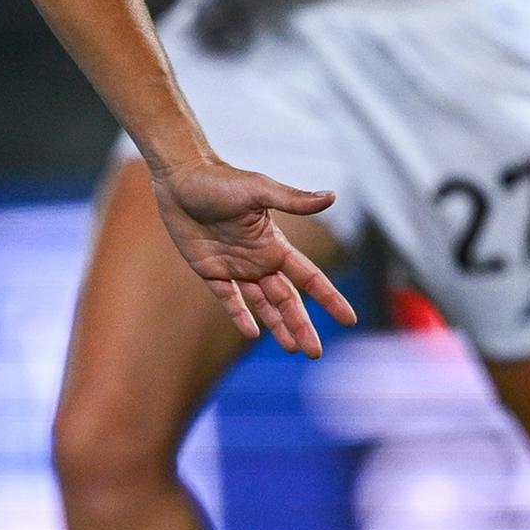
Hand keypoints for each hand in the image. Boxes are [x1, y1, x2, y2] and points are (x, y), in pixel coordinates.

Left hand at [149, 156, 358, 356]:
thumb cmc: (220, 179)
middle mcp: (259, 259)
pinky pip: (228, 299)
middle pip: (287, 300)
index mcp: (275, 244)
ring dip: (278, 326)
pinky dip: (240, 316)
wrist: (180, 177)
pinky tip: (252, 333)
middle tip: (315, 352)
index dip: (329, 298)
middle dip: (302, 325)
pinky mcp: (209, 269)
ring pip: (262, 304)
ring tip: (293, 349)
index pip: (309, 278)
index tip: (349, 319)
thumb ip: (293, 200)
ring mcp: (235, 266)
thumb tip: (331, 197)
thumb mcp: (259, 190)